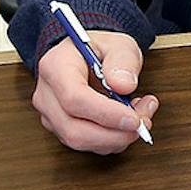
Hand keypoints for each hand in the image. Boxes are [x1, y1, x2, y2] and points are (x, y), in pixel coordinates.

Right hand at [31, 29, 157, 152]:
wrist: (84, 58)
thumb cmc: (99, 50)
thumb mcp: (118, 44)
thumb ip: (123, 61)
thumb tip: (124, 86)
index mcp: (55, 66)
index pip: (74, 98)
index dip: (106, 114)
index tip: (134, 119)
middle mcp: (46, 94)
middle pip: (74, 129)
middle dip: (115, 135)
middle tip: (144, 122)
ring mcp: (50, 115)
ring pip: (82, 142)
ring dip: (117, 138)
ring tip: (140, 115)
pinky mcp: (60, 130)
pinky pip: (87, 145)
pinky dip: (113, 140)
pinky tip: (126, 123)